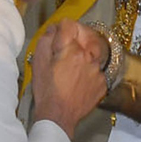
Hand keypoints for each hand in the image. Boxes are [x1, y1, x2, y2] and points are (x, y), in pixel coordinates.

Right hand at [32, 21, 106, 137]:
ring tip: (70, 68)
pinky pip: (96, 68)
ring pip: (92, 52)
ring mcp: (98, 71)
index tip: (57, 34)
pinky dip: (88, 70)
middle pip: (86, 35)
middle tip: (66, 47)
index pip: (70, 25)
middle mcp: (89, 58)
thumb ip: (47, 39)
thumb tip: (54, 30)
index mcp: (72, 50)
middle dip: (75, 37)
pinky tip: (77, 79)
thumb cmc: (47, 91)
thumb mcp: (38, 61)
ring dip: (83, 54)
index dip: (61, 28)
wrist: (58, 117)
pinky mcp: (102, 83)